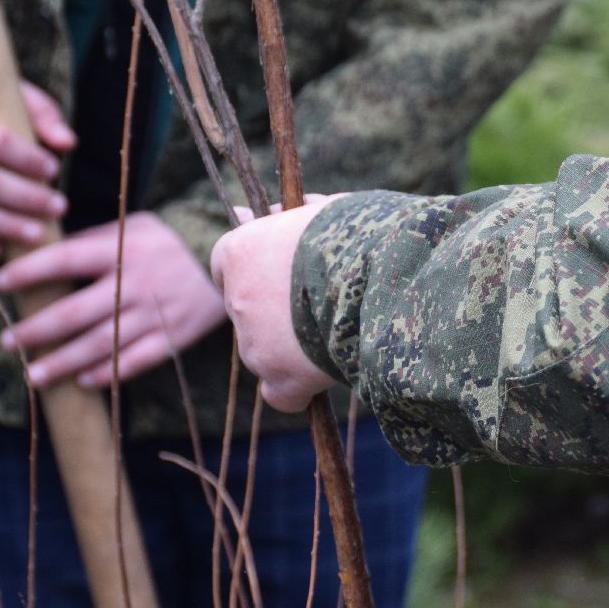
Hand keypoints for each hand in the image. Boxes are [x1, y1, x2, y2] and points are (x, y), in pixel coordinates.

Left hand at [0, 212, 226, 388]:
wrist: (230, 260)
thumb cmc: (171, 240)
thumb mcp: (133, 226)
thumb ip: (92, 241)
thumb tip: (43, 253)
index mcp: (122, 250)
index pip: (66, 260)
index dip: (31, 271)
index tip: (3, 282)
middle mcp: (135, 284)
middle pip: (75, 314)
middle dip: (36, 330)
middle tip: (7, 341)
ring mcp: (154, 314)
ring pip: (100, 345)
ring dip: (62, 362)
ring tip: (33, 375)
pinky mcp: (173, 337)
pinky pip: (135, 361)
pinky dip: (107, 373)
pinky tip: (82, 381)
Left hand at [210, 197, 339, 412]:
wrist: (382, 275)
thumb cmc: (358, 234)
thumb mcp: (320, 211)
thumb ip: (286, 216)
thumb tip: (259, 212)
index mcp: (239, 252)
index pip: (226, 268)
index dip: (255, 272)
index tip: (281, 275)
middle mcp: (237, 299)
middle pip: (247, 312)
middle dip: (275, 312)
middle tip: (319, 305)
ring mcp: (256, 343)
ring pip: (265, 353)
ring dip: (293, 348)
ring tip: (337, 334)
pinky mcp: (282, 377)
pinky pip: (282, 395)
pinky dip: (298, 392)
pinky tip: (320, 381)